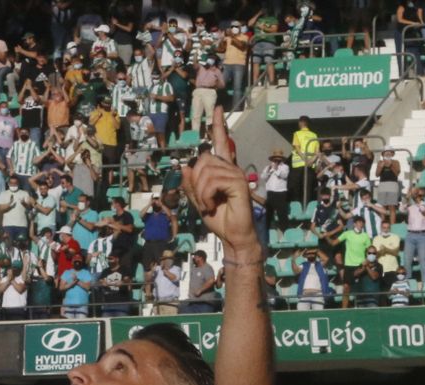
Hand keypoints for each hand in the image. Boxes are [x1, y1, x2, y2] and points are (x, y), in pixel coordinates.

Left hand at [185, 110, 257, 253]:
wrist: (233, 236)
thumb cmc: (219, 219)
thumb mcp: (199, 200)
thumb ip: (191, 184)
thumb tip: (186, 165)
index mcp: (223, 170)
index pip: (221, 142)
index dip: (218, 125)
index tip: (217, 108)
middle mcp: (231, 168)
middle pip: (203, 160)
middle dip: (195, 182)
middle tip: (202, 200)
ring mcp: (236, 174)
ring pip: (205, 172)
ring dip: (200, 193)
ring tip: (208, 205)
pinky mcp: (238, 183)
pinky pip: (212, 182)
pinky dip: (206, 196)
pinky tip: (212, 206)